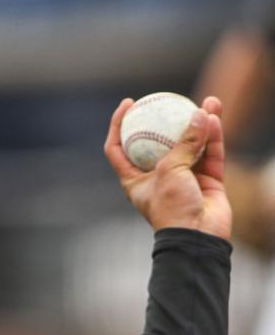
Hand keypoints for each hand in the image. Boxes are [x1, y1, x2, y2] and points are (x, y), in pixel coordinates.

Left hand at [104, 96, 231, 240]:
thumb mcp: (170, 170)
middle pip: (159, 142)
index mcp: (134, 178)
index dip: (118, 125)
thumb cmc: (172, 207)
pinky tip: (215, 117)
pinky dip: (213, 137)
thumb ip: (184, 143)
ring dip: (199, 123)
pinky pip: (211, 153)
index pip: (118, 147)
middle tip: (169, 98)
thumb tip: (200, 114)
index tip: (127, 104)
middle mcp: (157, 176)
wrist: (198, 237)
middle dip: (166, 119)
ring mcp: (184, 178)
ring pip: (191, 145)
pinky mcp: (208, 180)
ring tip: (207, 102)